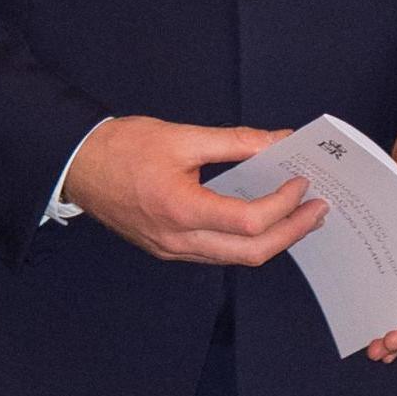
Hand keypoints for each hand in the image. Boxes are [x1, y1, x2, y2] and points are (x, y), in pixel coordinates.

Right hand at [63, 116, 325, 265]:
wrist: (78, 166)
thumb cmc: (124, 147)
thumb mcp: (183, 136)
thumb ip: (236, 141)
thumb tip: (279, 140)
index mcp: (181, 210)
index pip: (249, 222)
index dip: (284, 205)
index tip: (303, 182)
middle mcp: (178, 240)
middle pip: (249, 253)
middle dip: (291, 233)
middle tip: (319, 210)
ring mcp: (171, 250)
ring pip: (234, 259)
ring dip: (273, 240)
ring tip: (299, 214)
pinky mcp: (168, 248)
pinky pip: (216, 253)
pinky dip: (246, 240)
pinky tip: (263, 218)